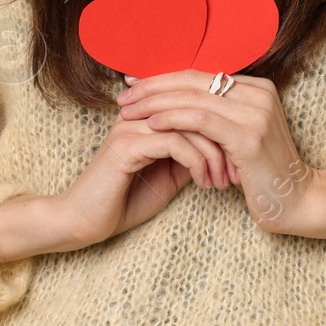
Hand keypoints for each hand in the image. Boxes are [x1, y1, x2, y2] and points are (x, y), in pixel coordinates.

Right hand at [56, 110, 233, 249]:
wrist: (84, 222)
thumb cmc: (126, 200)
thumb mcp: (170, 175)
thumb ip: (191, 154)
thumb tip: (224, 146)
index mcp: (149, 115)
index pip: (195, 103)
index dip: (222, 127)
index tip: (240, 158)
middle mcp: (139, 113)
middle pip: (196, 108)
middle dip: (223, 140)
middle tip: (237, 169)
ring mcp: (131, 127)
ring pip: (189, 125)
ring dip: (213, 155)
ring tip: (222, 182)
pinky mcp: (126, 146)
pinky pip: (174, 143)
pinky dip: (196, 163)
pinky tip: (203, 183)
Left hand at [117, 69, 318, 233]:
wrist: (297, 202)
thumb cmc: (262, 173)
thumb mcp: (239, 136)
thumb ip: (217, 116)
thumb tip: (173, 101)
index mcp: (257, 87)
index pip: (200, 73)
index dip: (164, 77)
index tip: (134, 84)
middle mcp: (258, 93)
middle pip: (194, 80)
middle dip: (153, 86)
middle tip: (124, 95)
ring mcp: (256, 113)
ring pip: (193, 97)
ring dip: (155, 103)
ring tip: (129, 111)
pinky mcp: (249, 137)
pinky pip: (201, 120)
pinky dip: (173, 119)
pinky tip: (152, 125)